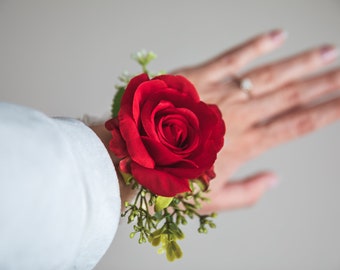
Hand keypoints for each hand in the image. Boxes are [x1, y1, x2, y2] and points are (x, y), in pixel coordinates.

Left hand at [174, 29, 339, 212]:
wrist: (130, 160)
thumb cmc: (170, 182)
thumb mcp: (213, 200)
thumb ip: (249, 193)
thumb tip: (278, 179)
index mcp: (245, 146)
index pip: (297, 125)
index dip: (328, 111)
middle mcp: (238, 117)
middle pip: (291, 97)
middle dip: (325, 83)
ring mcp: (218, 95)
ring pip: (269, 76)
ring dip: (302, 64)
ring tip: (328, 53)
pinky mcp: (197, 78)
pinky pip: (231, 59)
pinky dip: (255, 46)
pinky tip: (278, 35)